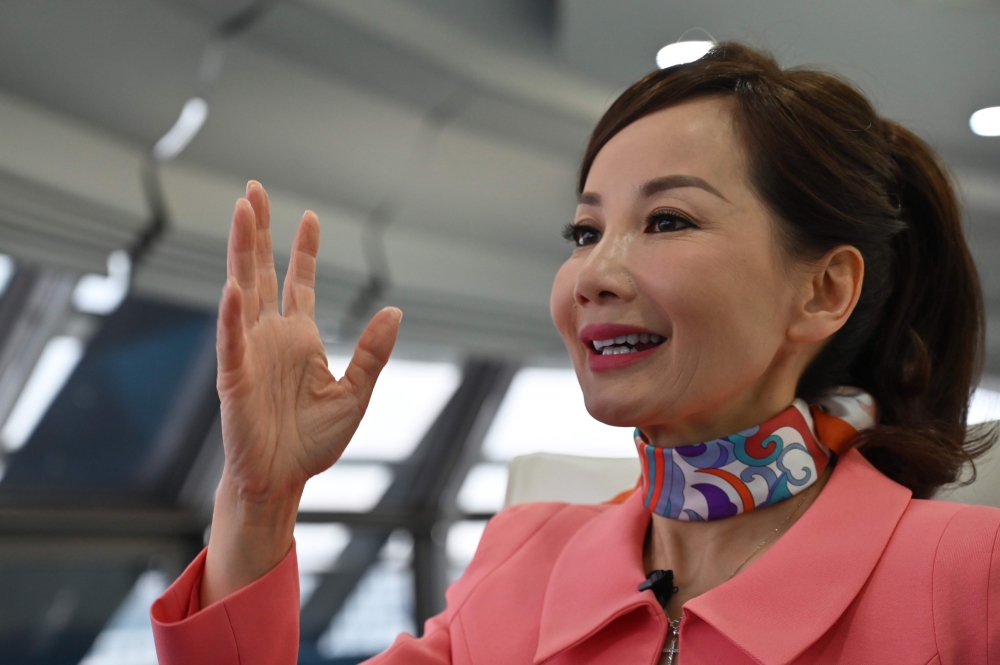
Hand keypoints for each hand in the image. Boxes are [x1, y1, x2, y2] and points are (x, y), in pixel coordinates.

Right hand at [202, 181, 400, 606]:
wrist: (283, 481)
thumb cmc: (314, 441)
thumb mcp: (357, 393)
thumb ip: (373, 353)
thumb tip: (395, 311)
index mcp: (300, 339)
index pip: (299, 283)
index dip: (303, 250)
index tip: (310, 217)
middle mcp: (271, 337)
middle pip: (262, 272)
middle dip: (260, 231)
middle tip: (253, 189)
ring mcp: (250, 354)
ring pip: (242, 292)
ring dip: (242, 253)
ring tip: (242, 212)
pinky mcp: (235, 379)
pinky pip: (232, 343)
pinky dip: (232, 316)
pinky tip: (234, 287)